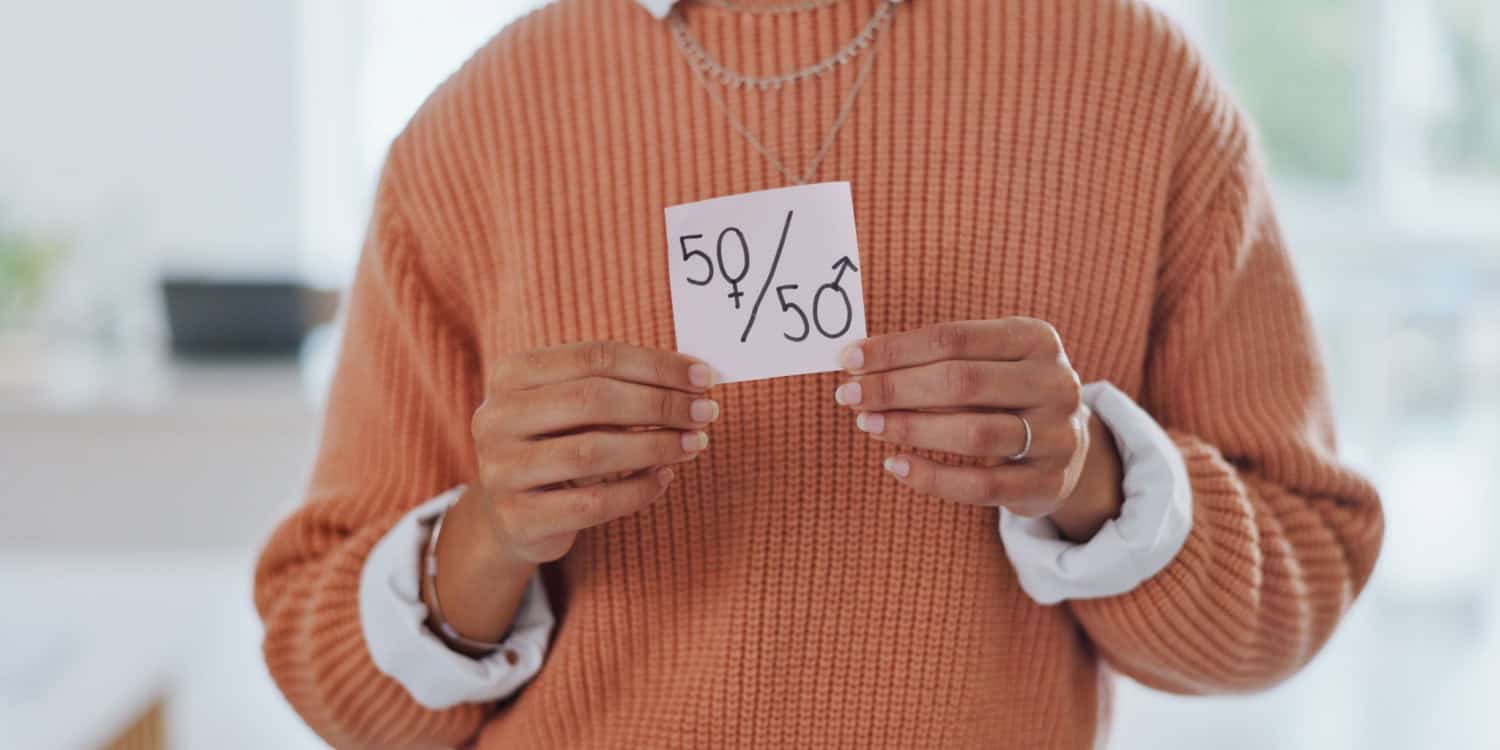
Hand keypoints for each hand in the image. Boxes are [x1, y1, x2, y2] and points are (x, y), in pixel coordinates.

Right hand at [469, 341, 719, 562]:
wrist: (511, 514)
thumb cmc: (559, 444)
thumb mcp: (575, 406)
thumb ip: (622, 386)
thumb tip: (695, 379)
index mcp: (511, 373)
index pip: (594, 356)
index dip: (656, 365)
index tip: (703, 377)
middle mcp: (495, 417)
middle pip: (592, 398)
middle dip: (660, 404)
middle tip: (707, 412)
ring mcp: (501, 470)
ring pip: (591, 451)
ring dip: (656, 445)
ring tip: (694, 443)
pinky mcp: (518, 518)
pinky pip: (593, 503)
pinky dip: (638, 490)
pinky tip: (664, 477)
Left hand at [835, 318, 1122, 539]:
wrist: (1069, 446)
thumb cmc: (1006, 393)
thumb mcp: (988, 361)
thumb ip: (936, 358)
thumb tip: (858, 364)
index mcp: (1035, 339)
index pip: (954, 338)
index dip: (896, 350)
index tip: (849, 360)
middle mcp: (1054, 383)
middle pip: (962, 382)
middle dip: (896, 388)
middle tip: (848, 396)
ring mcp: (1056, 436)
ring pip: (973, 434)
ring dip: (911, 429)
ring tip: (869, 425)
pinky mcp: (1048, 483)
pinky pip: (981, 485)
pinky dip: (932, 477)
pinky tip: (895, 465)